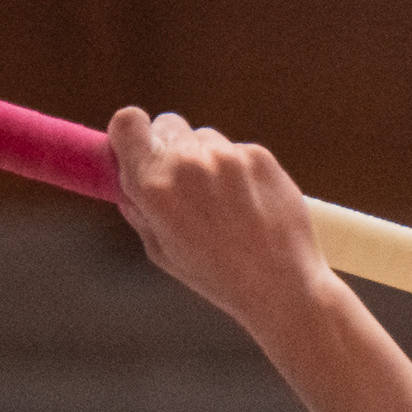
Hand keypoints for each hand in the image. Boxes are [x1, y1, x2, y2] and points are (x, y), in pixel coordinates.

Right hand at [109, 107, 332, 336]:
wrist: (283, 290)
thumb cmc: (218, 278)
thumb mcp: (161, 250)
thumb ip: (140, 206)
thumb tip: (127, 175)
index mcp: (154, 185)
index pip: (128, 121)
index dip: (132, 132)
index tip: (141, 146)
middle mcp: (188, 163)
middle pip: (169, 125)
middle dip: (173, 149)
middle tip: (189, 184)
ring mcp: (227, 156)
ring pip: (206, 138)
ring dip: (209, 159)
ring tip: (227, 204)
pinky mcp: (260, 157)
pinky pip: (239, 150)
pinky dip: (242, 170)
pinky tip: (253, 204)